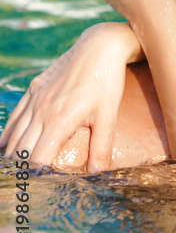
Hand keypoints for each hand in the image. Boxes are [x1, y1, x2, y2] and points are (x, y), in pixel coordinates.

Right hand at [0, 22, 135, 171]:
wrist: (99, 47)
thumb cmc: (107, 81)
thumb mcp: (108, 116)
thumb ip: (102, 147)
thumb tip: (98, 174)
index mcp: (59, 121)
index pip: (36, 159)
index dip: (37, 175)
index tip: (42, 185)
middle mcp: (41, 111)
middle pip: (20, 149)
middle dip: (21, 169)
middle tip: (25, 185)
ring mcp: (35, 99)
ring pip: (14, 134)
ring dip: (13, 154)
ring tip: (15, 170)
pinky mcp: (34, 89)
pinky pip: (15, 116)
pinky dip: (9, 133)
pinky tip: (7, 146)